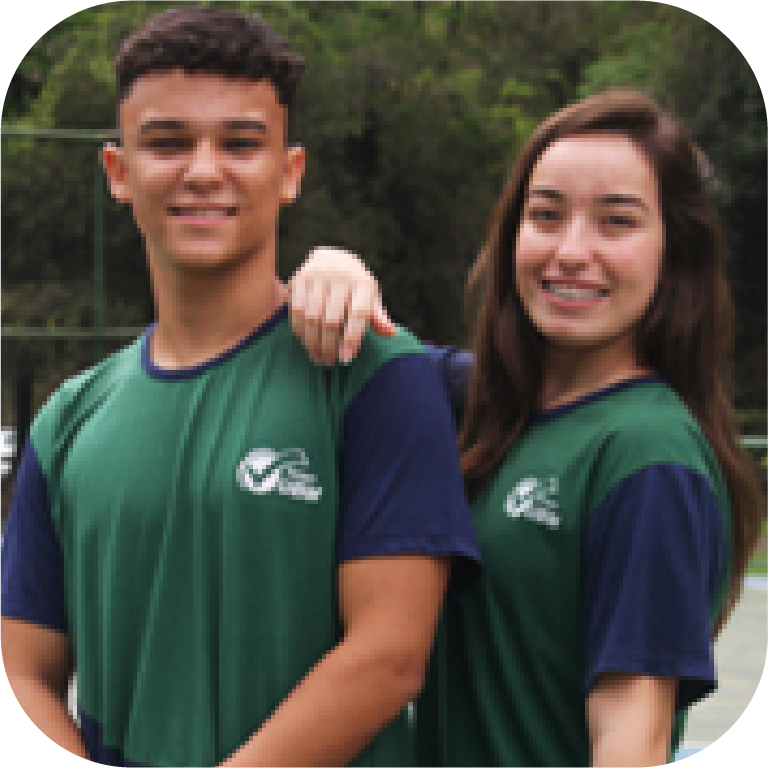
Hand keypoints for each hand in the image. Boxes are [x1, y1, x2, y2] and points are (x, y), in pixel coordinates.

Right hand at [290, 247, 395, 365]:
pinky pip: (296, 310)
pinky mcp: (299, 279)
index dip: (352, 337)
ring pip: (311, 317)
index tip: (347, 358)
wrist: (332, 258)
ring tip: (318, 358)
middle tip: (330, 363)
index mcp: (362, 283)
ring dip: (313, 342)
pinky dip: (300, 331)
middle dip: (329, 346)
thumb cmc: (355, 286)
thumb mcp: (370, 297)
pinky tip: (306, 343)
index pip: (358, 313)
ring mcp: (318, 277)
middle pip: (332, 320)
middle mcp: (340, 277)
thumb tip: (390, 333)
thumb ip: (378, 317)